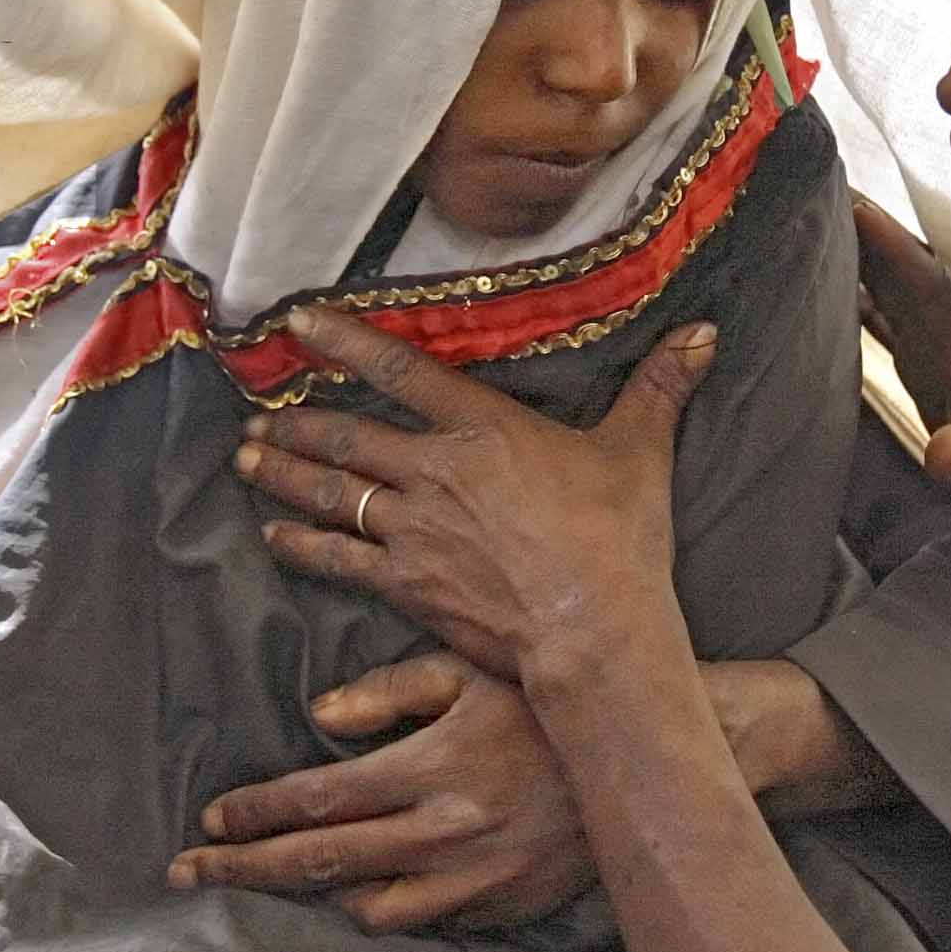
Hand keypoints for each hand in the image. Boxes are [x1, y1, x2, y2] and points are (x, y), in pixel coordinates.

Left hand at [168, 653, 598, 931]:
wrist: (644, 765)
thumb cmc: (549, 704)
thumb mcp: (469, 672)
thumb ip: (390, 694)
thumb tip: (320, 720)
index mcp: (428, 770)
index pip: (315, 801)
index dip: (254, 815)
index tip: (211, 823)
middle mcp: (442, 836)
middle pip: (319, 864)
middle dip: (245, 870)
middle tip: (188, 874)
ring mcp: (472, 883)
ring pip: (367, 909)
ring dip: (314, 898)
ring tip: (274, 886)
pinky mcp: (499, 908)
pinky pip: (424, 923)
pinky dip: (385, 911)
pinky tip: (359, 896)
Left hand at [234, 304, 719, 684]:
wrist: (592, 628)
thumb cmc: (619, 538)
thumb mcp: (641, 451)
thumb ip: (661, 386)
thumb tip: (705, 332)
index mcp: (484, 428)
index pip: (400, 371)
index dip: (345, 342)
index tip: (297, 322)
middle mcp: (434, 472)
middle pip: (347, 438)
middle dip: (296, 424)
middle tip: (253, 413)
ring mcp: (413, 530)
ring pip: (331, 493)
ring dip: (283, 476)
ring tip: (245, 460)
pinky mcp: (407, 584)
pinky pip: (340, 558)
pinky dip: (303, 544)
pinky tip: (275, 536)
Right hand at [850, 195, 950, 563]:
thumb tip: (945, 448)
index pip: (928, 288)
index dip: (890, 243)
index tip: (851, 200)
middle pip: (907, 271)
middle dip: (866, 225)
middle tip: (815, 181)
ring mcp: (945, 359)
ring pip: (898, 290)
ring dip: (861, 251)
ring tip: (814, 214)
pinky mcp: (935, 378)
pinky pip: (892, 323)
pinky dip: (861, 294)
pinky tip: (833, 283)